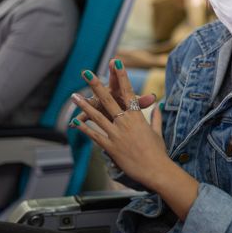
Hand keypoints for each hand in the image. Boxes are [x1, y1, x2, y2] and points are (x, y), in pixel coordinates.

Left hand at [70, 59, 168, 187]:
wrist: (156, 170)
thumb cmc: (158, 152)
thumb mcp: (157, 132)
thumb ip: (155, 117)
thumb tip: (157, 106)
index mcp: (137, 117)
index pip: (128, 91)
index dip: (122, 76)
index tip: (117, 62)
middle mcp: (125, 122)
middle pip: (108, 100)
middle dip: (96, 85)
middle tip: (87, 73)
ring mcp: (116, 134)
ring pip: (97, 116)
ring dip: (84, 105)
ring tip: (74, 95)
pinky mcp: (110, 147)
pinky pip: (94, 135)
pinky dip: (83, 129)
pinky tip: (74, 122)